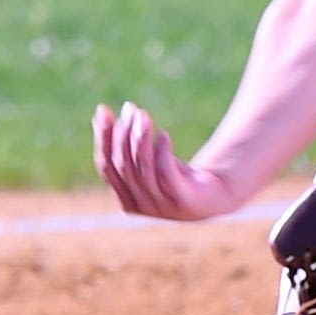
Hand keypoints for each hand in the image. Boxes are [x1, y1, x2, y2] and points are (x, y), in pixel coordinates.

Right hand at [92, 102, 239, 221]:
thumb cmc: (176, 174)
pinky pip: (165, 172)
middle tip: (130, 109)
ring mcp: (160, 205)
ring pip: (141, 167)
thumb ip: (125, 145)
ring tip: (144, 116)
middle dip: (122, 134)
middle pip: (122, 166)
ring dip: (140, 138)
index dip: (103, 137)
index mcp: (125, 198)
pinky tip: (163, 135)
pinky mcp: (181, 199)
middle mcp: (140, 204)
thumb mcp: (148, 160)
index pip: (106, 166)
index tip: (104, 110)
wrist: (215, 195)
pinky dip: (161, 151)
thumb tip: (100, 114)